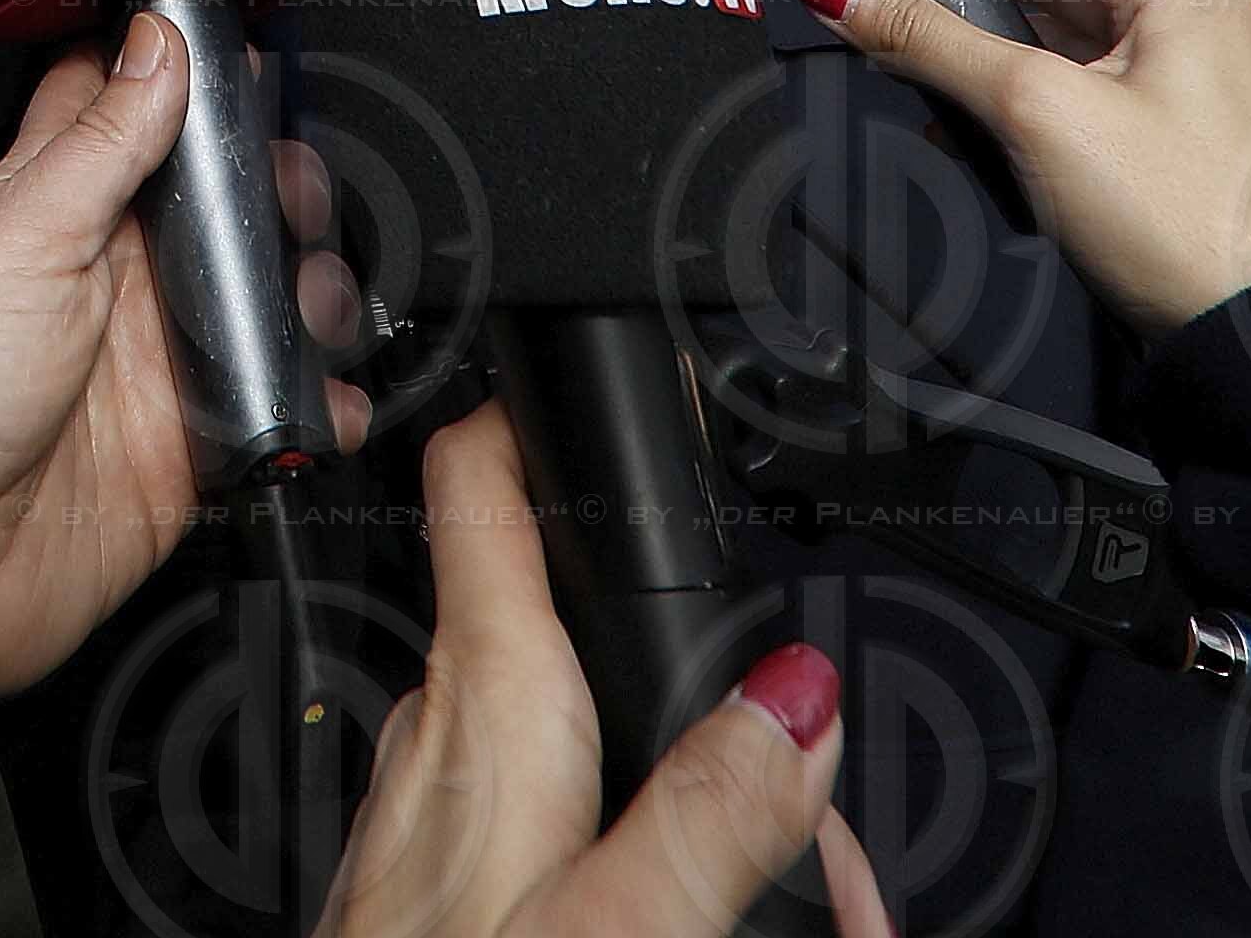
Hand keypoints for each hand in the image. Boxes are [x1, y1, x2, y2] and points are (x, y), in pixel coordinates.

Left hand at [0, 16, 370, 699]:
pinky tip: (317, 397)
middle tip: (294, 198)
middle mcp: (107, 279)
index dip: (181, 77)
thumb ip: (100, 141)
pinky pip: (270, 411)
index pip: (123, 111)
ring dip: (309, 294)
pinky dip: (312, 405)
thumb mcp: (18, 236)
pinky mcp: (183, 446)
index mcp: (54, 208)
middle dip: (276, 191)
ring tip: (315, 303)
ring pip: (261, 303)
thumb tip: (155, 44)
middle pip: (218, 205)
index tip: (240, 60)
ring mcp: (149, 362)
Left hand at [318, 404, 890, 937]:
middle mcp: (445, 743)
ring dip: (691, 791)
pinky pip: (556, 838)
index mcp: (490, 706)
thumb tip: (796, 696)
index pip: (484, 488)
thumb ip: (715, 805)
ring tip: (792, 894)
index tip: (575, 368)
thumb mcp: (617, 923)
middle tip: (815, 797)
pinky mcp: (435, 901)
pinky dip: (640, 862)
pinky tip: (694, 920)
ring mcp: (434, 825)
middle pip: (575, 632)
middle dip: (702, 678)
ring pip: (578, 745)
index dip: (529, 412)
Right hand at [789, 0, 1250, 336]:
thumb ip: (934, 41)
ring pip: (1055, 24)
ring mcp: (1180, 75)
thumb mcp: (1040, 113)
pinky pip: (1073, 79)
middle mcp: (1185, 13)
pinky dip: (1011, 81)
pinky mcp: (1166, 132)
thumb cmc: (1174, 212)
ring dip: (977, 28)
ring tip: (894, 25)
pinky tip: (953, 104)